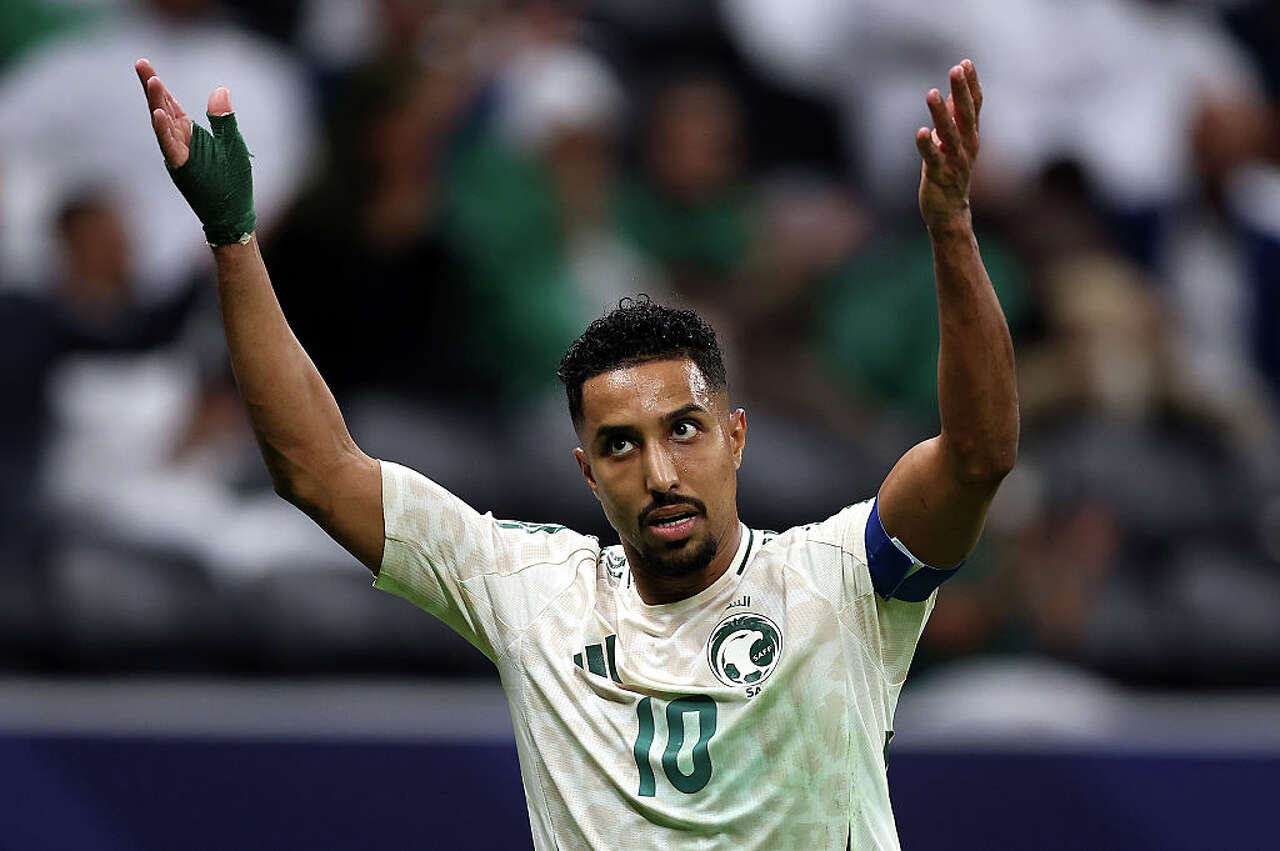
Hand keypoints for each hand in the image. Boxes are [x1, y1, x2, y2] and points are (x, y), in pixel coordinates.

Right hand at [134, 58, 254, 245]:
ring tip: (151, 80)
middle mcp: (179, 141)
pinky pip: (169, 147)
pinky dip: (163, 131)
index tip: (143, 63)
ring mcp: (178, 154)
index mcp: (189, 132)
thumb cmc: (231, 180)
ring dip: (156, 104)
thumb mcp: (232, 144)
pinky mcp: (182, 168)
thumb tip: (220, 90)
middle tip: (140, 63)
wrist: (231, 214)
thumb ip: (223, 119)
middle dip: (151, 86)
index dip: (157, 84)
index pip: (169, 102)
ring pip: (162, 125)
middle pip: (161, 108)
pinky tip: (158, 114)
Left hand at [916, 60, 981, 231]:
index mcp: (971, 136)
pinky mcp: (940, 175)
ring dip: (941, 113)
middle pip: (966, 115)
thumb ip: (955, 120)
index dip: (971, 85)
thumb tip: (954, 95)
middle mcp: (967, 146)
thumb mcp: (954, 143)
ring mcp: (955, 161)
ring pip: (950, 134)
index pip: (974, 106)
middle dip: (962, 91)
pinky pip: (934, 158)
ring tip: (932, 94)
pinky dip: (928, 145)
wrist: (950, 212)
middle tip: (956, 69)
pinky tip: (920, 132)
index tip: (966, 63)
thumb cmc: (950, 174)